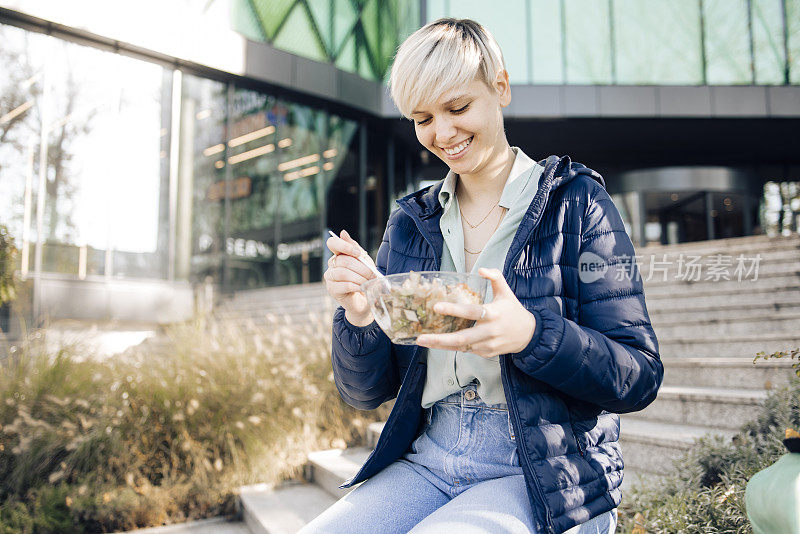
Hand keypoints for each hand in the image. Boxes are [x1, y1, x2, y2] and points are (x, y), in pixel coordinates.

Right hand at [323, 230, 375, 326]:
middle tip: (371, 274)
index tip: (358, 253)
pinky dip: (356, 286)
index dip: (344, 246)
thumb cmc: (365, 278)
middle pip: (343, 260)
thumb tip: (342, 232)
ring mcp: (330, 277)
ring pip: (343, 273)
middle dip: (360, 267)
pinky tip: (361, 288)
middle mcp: (331, 264)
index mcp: (338, 254)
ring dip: (359, 277)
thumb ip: (355, 248)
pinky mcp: (332, 289)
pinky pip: (344, 285)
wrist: (366, 299)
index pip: (332, 243)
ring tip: (367, 282)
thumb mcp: (364, 261)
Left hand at [416, 268, 535, 357]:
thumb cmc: (513, 310)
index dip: (453, 309)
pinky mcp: (485, 353)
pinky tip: (438, 342)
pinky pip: (465, 350)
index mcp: (493, 314)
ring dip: (441, 345)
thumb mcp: (506, 291)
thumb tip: (481, 269)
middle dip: (439, 339)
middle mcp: (490, 331)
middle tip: (420, 337)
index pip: (471, 312)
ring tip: (422, 340)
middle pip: (462, 338)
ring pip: (460, 347)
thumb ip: (495, 277)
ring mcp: (487, 345)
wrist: (528, 335)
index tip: (436, 307)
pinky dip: (451, 347)